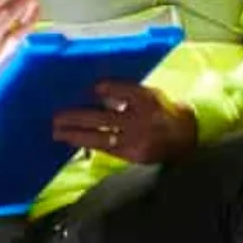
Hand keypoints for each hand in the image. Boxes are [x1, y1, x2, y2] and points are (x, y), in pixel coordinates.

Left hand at [53, 80, 197, 164]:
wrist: (186, 136)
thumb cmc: (161, 110)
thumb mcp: (148, 94)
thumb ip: (124, 91)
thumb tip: (94, 91)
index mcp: (147, 98)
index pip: (124, 91)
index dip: (107, 89)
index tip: (91, 88)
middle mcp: (142, 119)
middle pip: (104, 117)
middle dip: (77, 117)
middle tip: (56, 117)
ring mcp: (137, 139)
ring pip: (101, 137)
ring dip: (76, 135)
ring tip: (58, 132)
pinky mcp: (135, 155)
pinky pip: (107, 149)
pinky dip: (89, 144)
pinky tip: (74, 141)